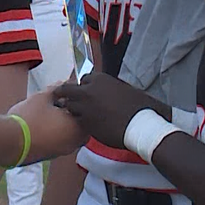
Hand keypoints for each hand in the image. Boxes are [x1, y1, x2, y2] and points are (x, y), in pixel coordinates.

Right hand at [10, 89, 86, 164]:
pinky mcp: (50, 157)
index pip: (86, 112)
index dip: (76, 102)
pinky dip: (56, 134)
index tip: (65, 96)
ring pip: (70, 135)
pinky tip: (42, 126)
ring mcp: (62, 151)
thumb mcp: (43, 98)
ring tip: (49, 114)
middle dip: (72, 115)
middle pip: (80, 125)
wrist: (10, 142)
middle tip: (59, 104)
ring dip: (64, 125)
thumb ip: (56, 90)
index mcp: (77, 128)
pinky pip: (60, 142)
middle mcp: (73, 142)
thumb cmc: (29, 118)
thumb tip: (63, 83)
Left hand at [52, 73, 166, 149]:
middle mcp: (88, 91)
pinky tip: (87, 125)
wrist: (141, 125)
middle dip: (65, 94)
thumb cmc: (140, 106)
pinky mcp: (85, 124)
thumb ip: (111, 89)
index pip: (83, 79)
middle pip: (67, 90)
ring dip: (73, 109)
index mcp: (100, 79)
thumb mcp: (126, 89)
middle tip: (64, 99)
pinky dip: (80, 122)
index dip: (84, 86)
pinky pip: (77, 121)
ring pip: (69, 106)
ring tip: (78, 115)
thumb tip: (109, 92)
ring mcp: (85, 108)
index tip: (85, 91)